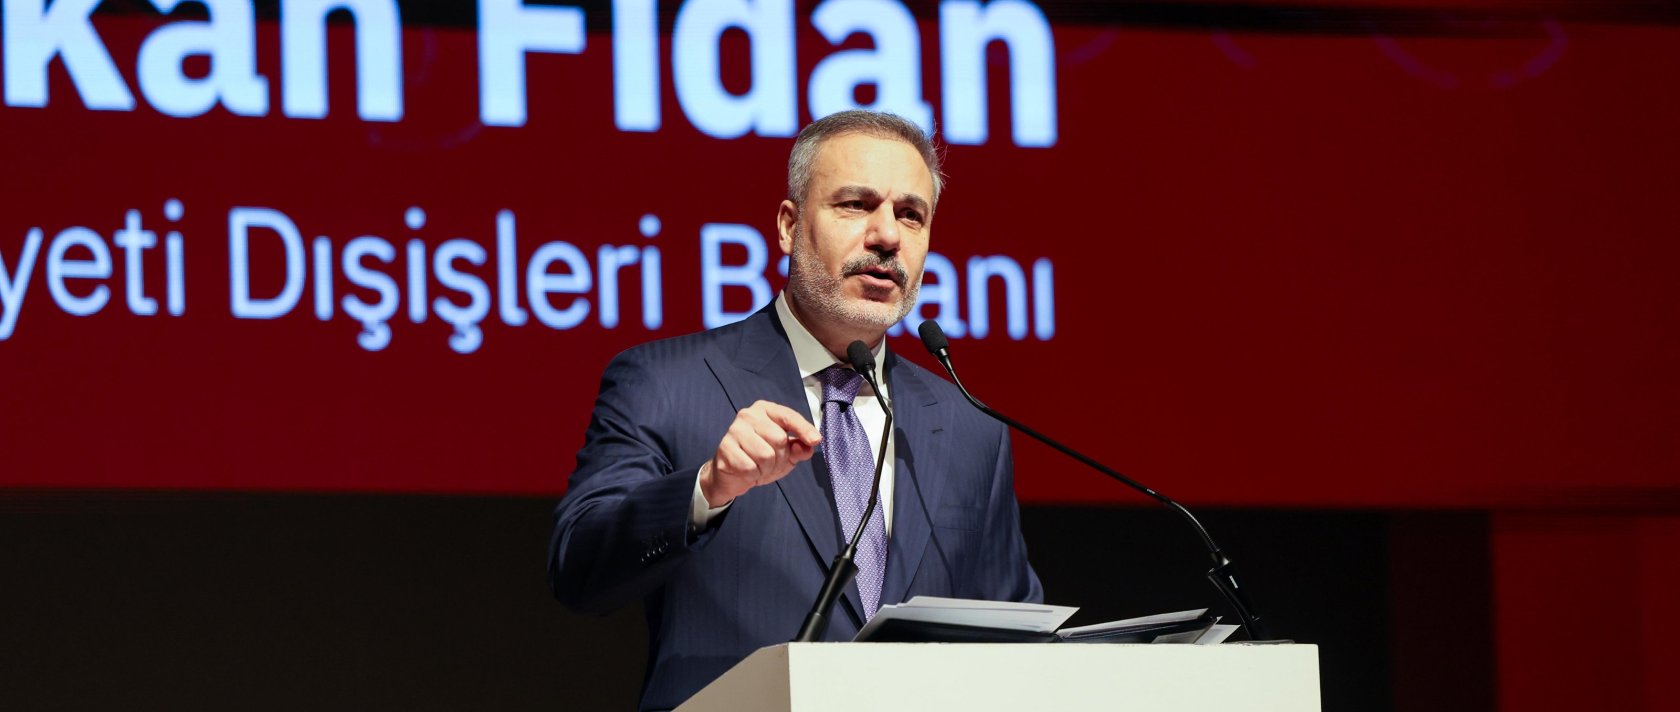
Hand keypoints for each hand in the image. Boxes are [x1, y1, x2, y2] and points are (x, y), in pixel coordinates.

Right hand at [699, 400, 820, 506]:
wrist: (733, 475)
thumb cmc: (762, 458)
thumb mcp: (787, 454)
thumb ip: (800, 448)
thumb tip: (808, 445)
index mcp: (766, 410)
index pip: (788, 416)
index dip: (803, 429)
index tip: (815, 440)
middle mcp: (748, 415)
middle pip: (779, 439)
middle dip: (780, 458)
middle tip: (772, 463)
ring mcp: (734, 430)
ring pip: (764, 455)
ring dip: (766, 469)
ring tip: (759, 467)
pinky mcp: (724, 448)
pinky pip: (749, 467)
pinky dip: (752, 475)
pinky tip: (747, 471)